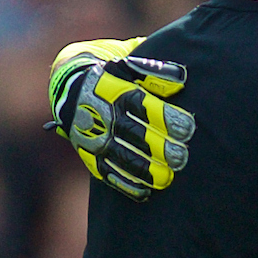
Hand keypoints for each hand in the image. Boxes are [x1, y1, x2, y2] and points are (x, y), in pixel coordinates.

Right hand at [49, 55, 194, 200]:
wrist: (70, 90)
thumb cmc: (112, 78)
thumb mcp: (128, 67)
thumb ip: (154, 72)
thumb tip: (182, 80)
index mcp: (116, 93)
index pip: (143, 106)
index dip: (166, 118)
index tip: (188, 128)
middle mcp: (103, 117)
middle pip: (134, 135)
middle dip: (159, 147)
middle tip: (181, 157)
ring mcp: (96, 139)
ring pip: (122, 158)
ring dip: (145, 170)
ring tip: (167, 177)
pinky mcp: (90, 157)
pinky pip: (108, 174)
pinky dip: (126, 184)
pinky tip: (146, 191)